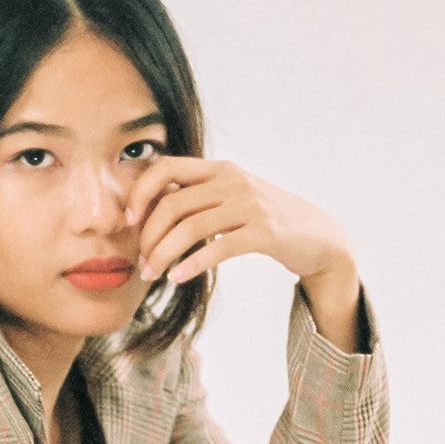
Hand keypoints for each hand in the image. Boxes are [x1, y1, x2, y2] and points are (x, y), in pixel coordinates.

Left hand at [124, 155, 353, 287]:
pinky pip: (218, 248)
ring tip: (153, 275)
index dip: (140, 192)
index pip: (166, 166)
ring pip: (191, 227)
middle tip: (141, 263)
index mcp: (219, 169)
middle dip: (148, 236)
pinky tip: (177, 277)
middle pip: (173, 203)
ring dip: (163, 254)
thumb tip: (152, 209)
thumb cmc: (264, 221)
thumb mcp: (230, 200)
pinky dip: (191, 264)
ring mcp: (250, 205)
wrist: (316, 236)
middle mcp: (232, 180)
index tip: (128, 220)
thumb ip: (198, 199)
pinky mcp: (264, 232)